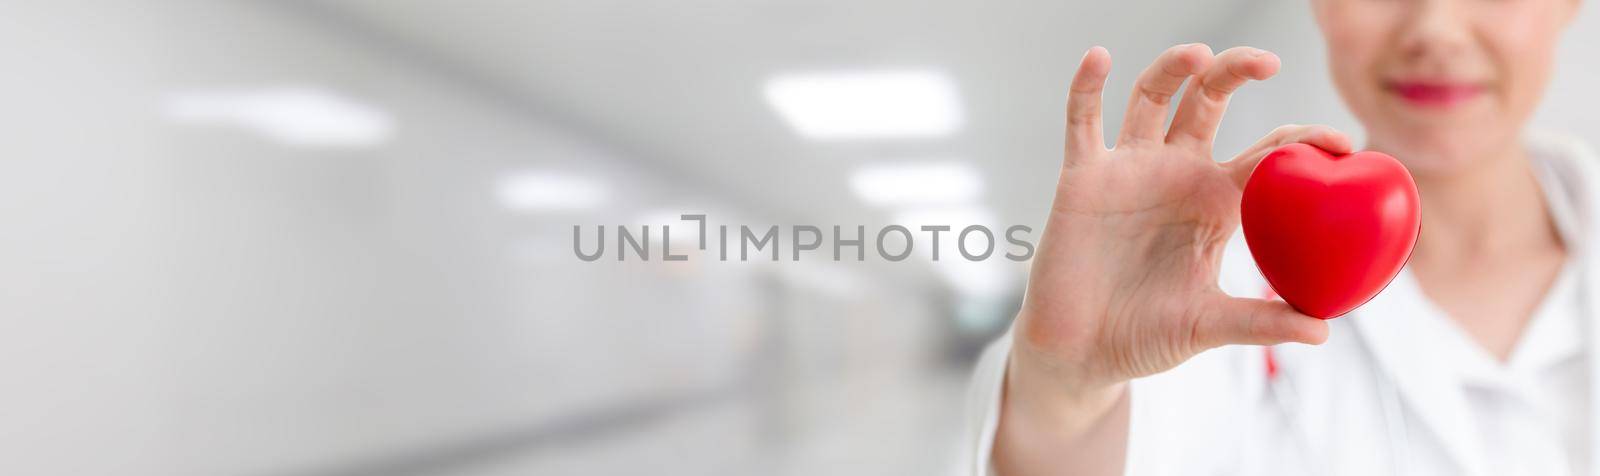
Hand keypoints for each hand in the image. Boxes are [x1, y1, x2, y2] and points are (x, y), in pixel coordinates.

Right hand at [1009, 44, 1348, 417]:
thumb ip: (1260, 322)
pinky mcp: (1083, 177)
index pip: (1268, 153)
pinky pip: (1082, 120)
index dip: (1304, 139)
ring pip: (1152, 96)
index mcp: (1217, 202)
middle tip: (1268, 62)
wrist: (1080, 352)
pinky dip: (1087, 85)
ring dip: (1173, 67)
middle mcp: (1176, 173)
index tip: (1340, 143)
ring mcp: (1129, 170)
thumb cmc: (1145, 337)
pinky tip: (1099, 58)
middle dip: (1237, 71)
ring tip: (1197, 55)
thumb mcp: (1208, 325)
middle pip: (1210, 99)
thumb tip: (1322, 333)